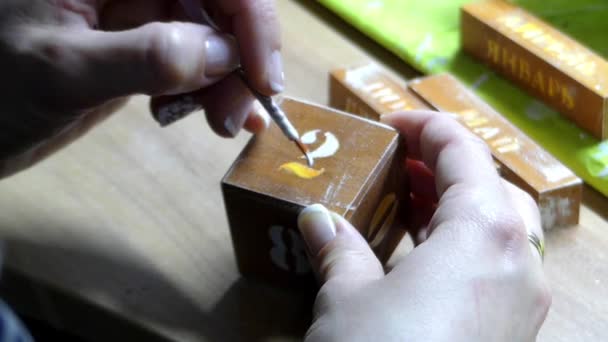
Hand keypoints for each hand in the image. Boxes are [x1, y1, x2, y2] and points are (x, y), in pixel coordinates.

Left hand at [0, 0, 279, 177]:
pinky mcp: (145, 43)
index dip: (247, 12)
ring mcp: (141, 10)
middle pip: (220, 0)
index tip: (262, 73)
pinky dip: (217, 89)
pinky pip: (200, 58)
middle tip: (241, 113)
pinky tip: (214, 116)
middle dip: (242, 54)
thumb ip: (143, 57)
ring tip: (225, 125)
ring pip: (217, 31)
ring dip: (234, 79)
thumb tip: (222, 54)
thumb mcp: (61, 71)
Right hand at [297, 111, 549, 340]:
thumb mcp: (348, 295)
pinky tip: (419, 257)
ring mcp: (522, 302)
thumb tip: (317, 218)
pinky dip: (459, 247)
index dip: (424, 128)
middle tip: (396, 165)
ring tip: (405, 203)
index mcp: (485, 231)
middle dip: (441, 168)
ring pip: (496, 229)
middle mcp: (519, 262)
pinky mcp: (511, 333)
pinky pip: (493, 268)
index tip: (389, 125)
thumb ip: (338, 247)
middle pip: (489, 187)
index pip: (463, 150)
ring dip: (451, 207)